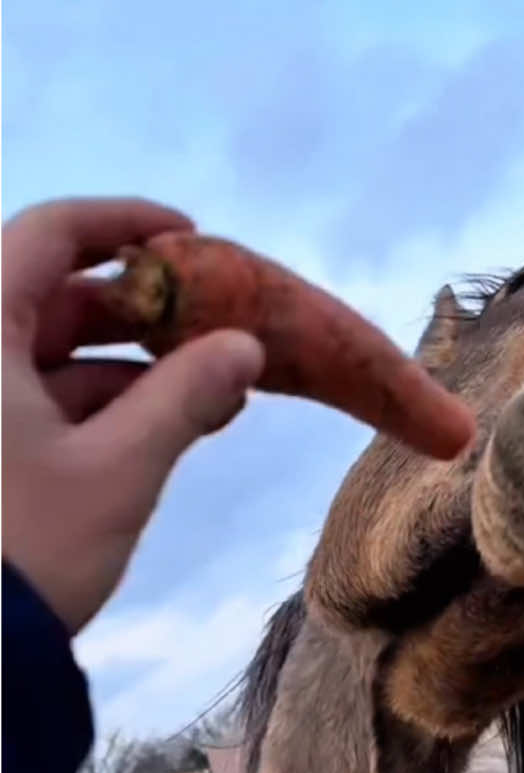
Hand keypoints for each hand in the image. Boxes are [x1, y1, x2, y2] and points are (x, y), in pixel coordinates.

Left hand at [2, 197, 266, 634]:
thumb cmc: (28, 549)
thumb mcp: (116, 472)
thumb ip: (183, 398)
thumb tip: (245, 346)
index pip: (47, 235)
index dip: (120, 223)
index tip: (188, 235)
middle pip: (52, 296)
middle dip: (140, 312)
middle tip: (214, 327)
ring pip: (49, 355)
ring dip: (129, 368)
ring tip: (211, 392)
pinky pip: (38, 400)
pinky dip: (99, 407)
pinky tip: (162, 428)